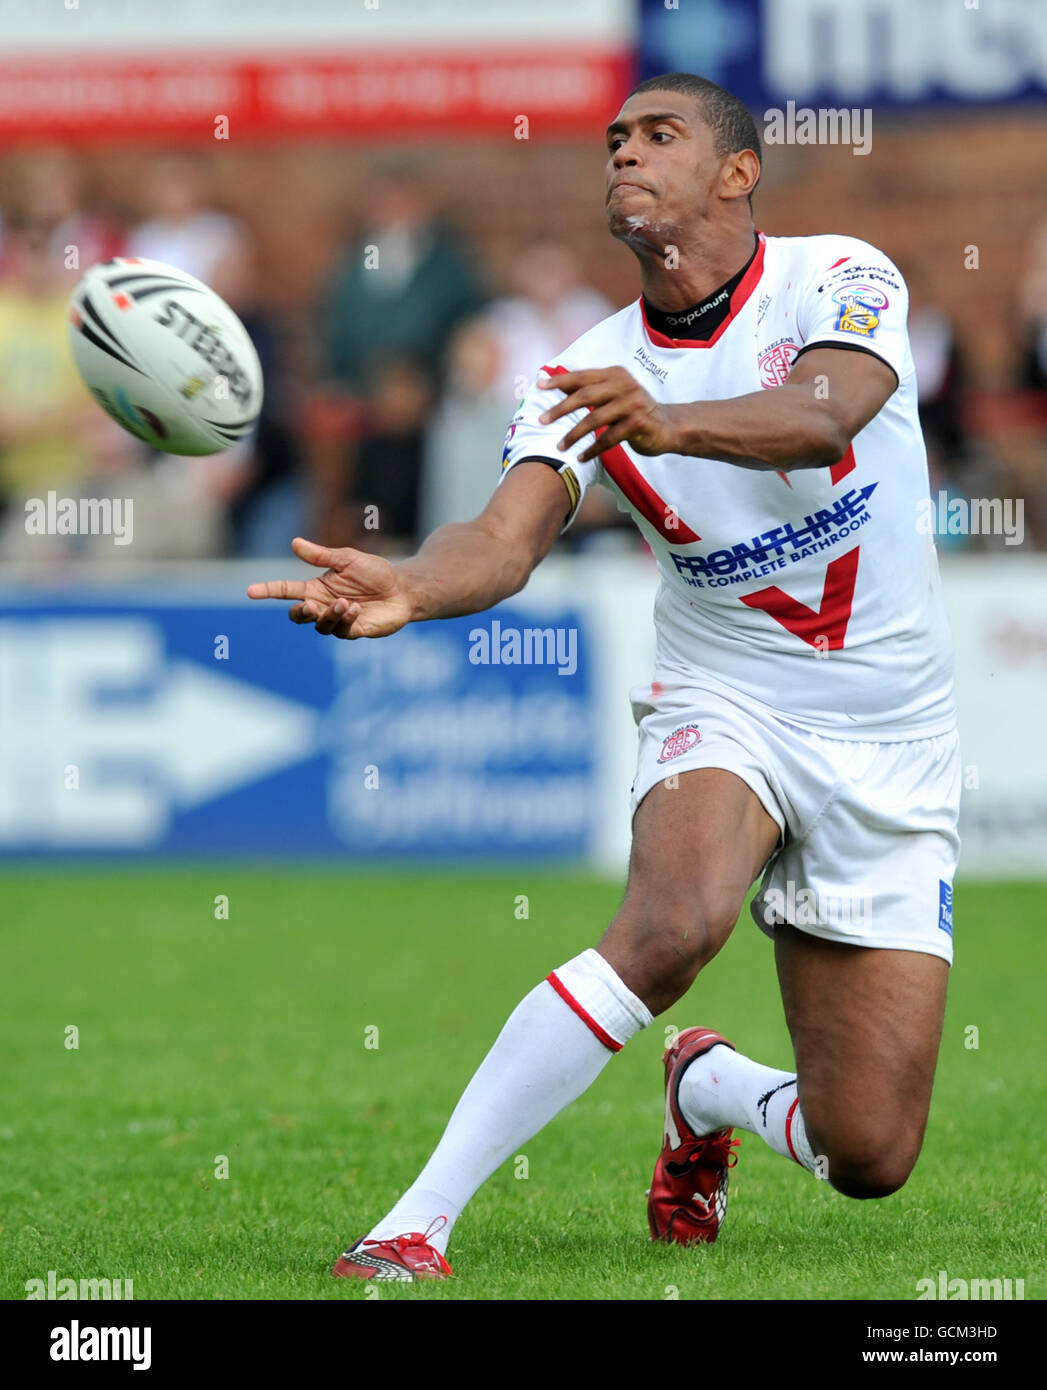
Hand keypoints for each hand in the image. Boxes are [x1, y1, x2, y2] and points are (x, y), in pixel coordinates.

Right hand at [247, 536, 413, 638]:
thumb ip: (321, 556)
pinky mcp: (354, 631)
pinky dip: (345, 620)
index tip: (250, 591)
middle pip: (298, 615)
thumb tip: (294, 543)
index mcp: (317, 587)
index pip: (286, 590)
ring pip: (319, 626)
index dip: (268, 590)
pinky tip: (355, 608)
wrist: (402, 589)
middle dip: (300, 612)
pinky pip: (341, 631)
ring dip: (329, 615)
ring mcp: (338, 620)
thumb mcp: (347, 558)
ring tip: (345, 603)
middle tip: (309, 604)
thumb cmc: (375, 572)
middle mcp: (324, 605)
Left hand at [538, 367, 678, 460]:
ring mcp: (632, 404)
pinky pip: (609, 438)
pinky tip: (581, 457)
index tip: (539, 386)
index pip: (582, 376)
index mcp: (615, 374)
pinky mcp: (638, 424)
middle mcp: (624, 385)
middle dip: (560, 409)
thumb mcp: (614, 394)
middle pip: (585, 396)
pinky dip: (593, 449)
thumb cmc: (634, 411)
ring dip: (574, 434)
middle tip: (542, 420)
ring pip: (595, 419)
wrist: (668, 426)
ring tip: (560, 446)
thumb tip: (559, 388)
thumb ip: (592, 390)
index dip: (560, 381)